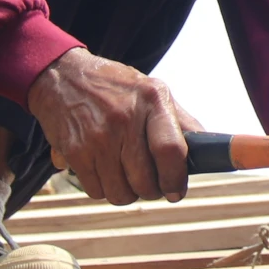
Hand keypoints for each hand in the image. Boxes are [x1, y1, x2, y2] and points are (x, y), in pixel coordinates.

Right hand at [26, 48, 201, 205]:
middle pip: (145, 181)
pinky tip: (105, 170)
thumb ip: (181, 121)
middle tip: (151, 184)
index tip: (176, 191)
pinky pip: (96, 191)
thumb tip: (208, 150)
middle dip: (152, 190)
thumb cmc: (115, 86)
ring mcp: (97, 137)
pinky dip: (104, 188)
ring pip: (120, 193)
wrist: (61, 76)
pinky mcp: (75, 152)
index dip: (176, 179)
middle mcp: (124, 119)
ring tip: (127, 175)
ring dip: (127, 192)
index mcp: (152, 100)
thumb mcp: (152, 90)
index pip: (170, 150)